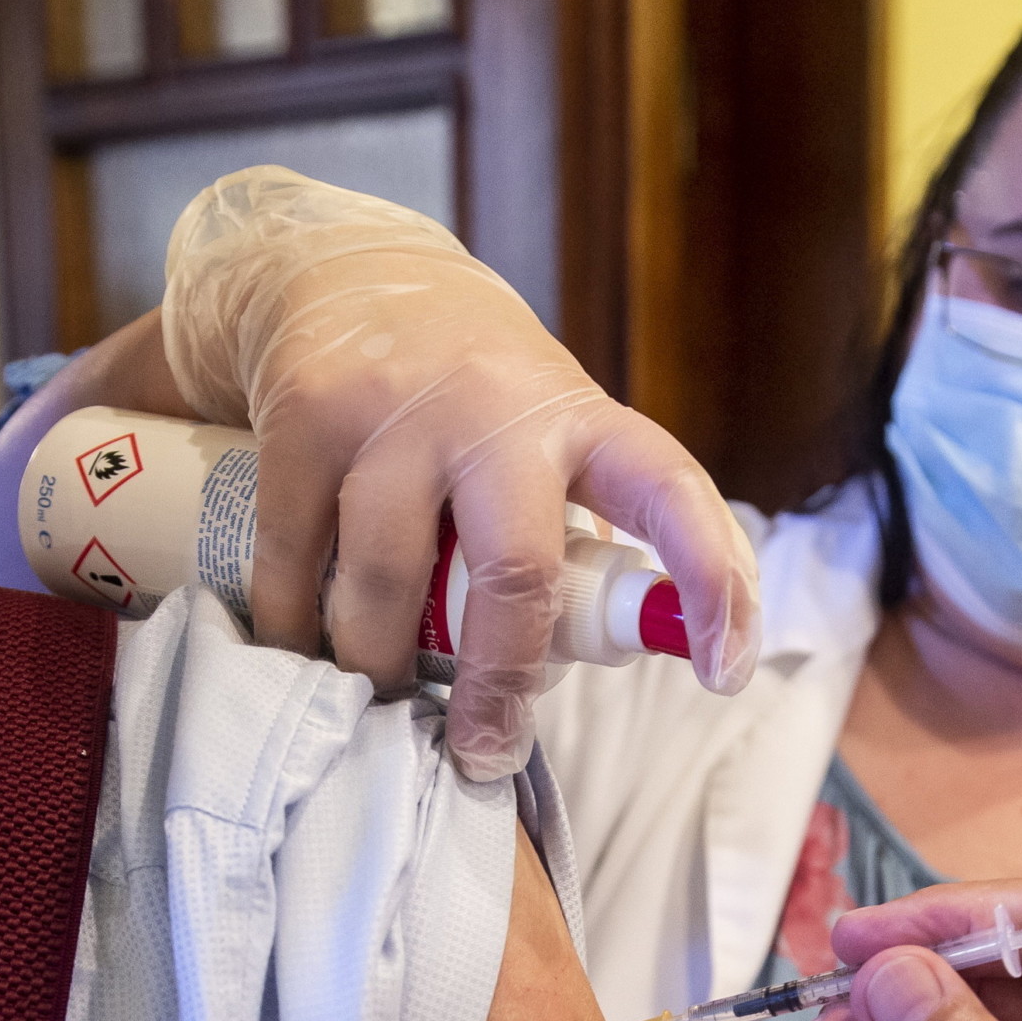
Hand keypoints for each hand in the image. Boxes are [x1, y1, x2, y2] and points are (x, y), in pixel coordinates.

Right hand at [3, 167, 751, 780]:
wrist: (346, 270)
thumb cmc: (468, 395)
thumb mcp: (543, 433)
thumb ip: (561, 528)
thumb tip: (566, 669)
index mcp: (580, 420)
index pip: (670, 491)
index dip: (710, 580)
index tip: (727, 668)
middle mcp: (497, 409)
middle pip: (512, 573)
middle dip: (499, 682)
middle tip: (484, 750)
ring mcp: (396, 409)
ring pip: (384, 584)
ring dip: (380, 665)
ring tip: (380, 692)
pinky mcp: (307, 414)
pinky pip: (294, 560)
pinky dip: (296, 626)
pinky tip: (303, 649)